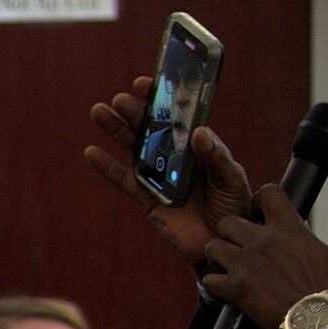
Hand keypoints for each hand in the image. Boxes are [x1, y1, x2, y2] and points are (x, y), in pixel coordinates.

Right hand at [84, 76, 252, 276]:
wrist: (226, 244)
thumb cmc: (236, 207)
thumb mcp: (232, 179)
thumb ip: (217, 157)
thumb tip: (199, 132)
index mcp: (199, 146)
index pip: (178, 117)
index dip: (163, 99)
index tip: (148, 83)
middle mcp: (177, 156)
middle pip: (152, 129)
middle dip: (137, 111)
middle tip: (122, 98)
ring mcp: (160, 176)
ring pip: (134, 148)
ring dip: (117, 130)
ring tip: (100, 111)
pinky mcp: (148, 199)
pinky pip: (125, 181)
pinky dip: (108, 168)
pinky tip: (92, 152)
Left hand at [202, 184, 327, 328]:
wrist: (319, 317)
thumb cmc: (327, 288)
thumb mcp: (321, 251)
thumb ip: (303, 238)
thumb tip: (298, 235)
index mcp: (287, 228)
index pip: (268, 193)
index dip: (260, 200)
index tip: (259, 211)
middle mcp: (262, 241)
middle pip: (228, 220)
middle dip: (229, 231)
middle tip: (237, 242)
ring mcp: (246, 263)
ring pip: (212, 247)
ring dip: (218, 255)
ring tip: (227, 264)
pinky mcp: (236, 288)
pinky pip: (210, 280)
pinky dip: (215, 284)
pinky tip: (225, 287)